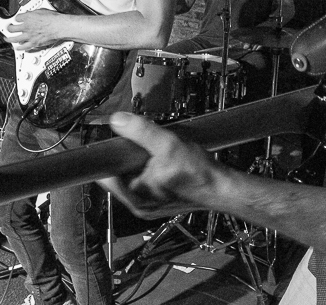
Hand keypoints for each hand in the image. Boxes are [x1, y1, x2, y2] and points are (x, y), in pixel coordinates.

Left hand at [3, 8, 62, 50]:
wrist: (58, 26)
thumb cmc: (53, 19)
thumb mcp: (41, 11)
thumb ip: (34, 13)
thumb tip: (32, 14)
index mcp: (27, 18)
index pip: (17, 18)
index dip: (17, 19)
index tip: (17, 19)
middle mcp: (26, 27)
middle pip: (12, 28)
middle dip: (9, 28)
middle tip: (8, 28)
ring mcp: (29, 36)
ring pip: (15, 39)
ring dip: (9, 39)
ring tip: (7, 39)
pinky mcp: (34, 43)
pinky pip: (24, 47)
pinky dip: (20, 47)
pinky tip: (18, 48)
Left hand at [100, 112, 224, 218]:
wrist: (222, 187)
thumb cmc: (199, 174)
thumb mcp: (167, 144)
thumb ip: (140, 131)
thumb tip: (118, 120)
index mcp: (135, 196)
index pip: (104, 176)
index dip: (104, 157)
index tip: (103, 143)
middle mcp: (139, 204)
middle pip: (117, 175)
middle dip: (125, 156)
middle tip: (137, 143)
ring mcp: (149, 203)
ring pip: (132, 176)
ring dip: (138, 161)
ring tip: (154, 151)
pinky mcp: (159, 199)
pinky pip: (145, 180)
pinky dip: (148, 168)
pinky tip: (162, 159)